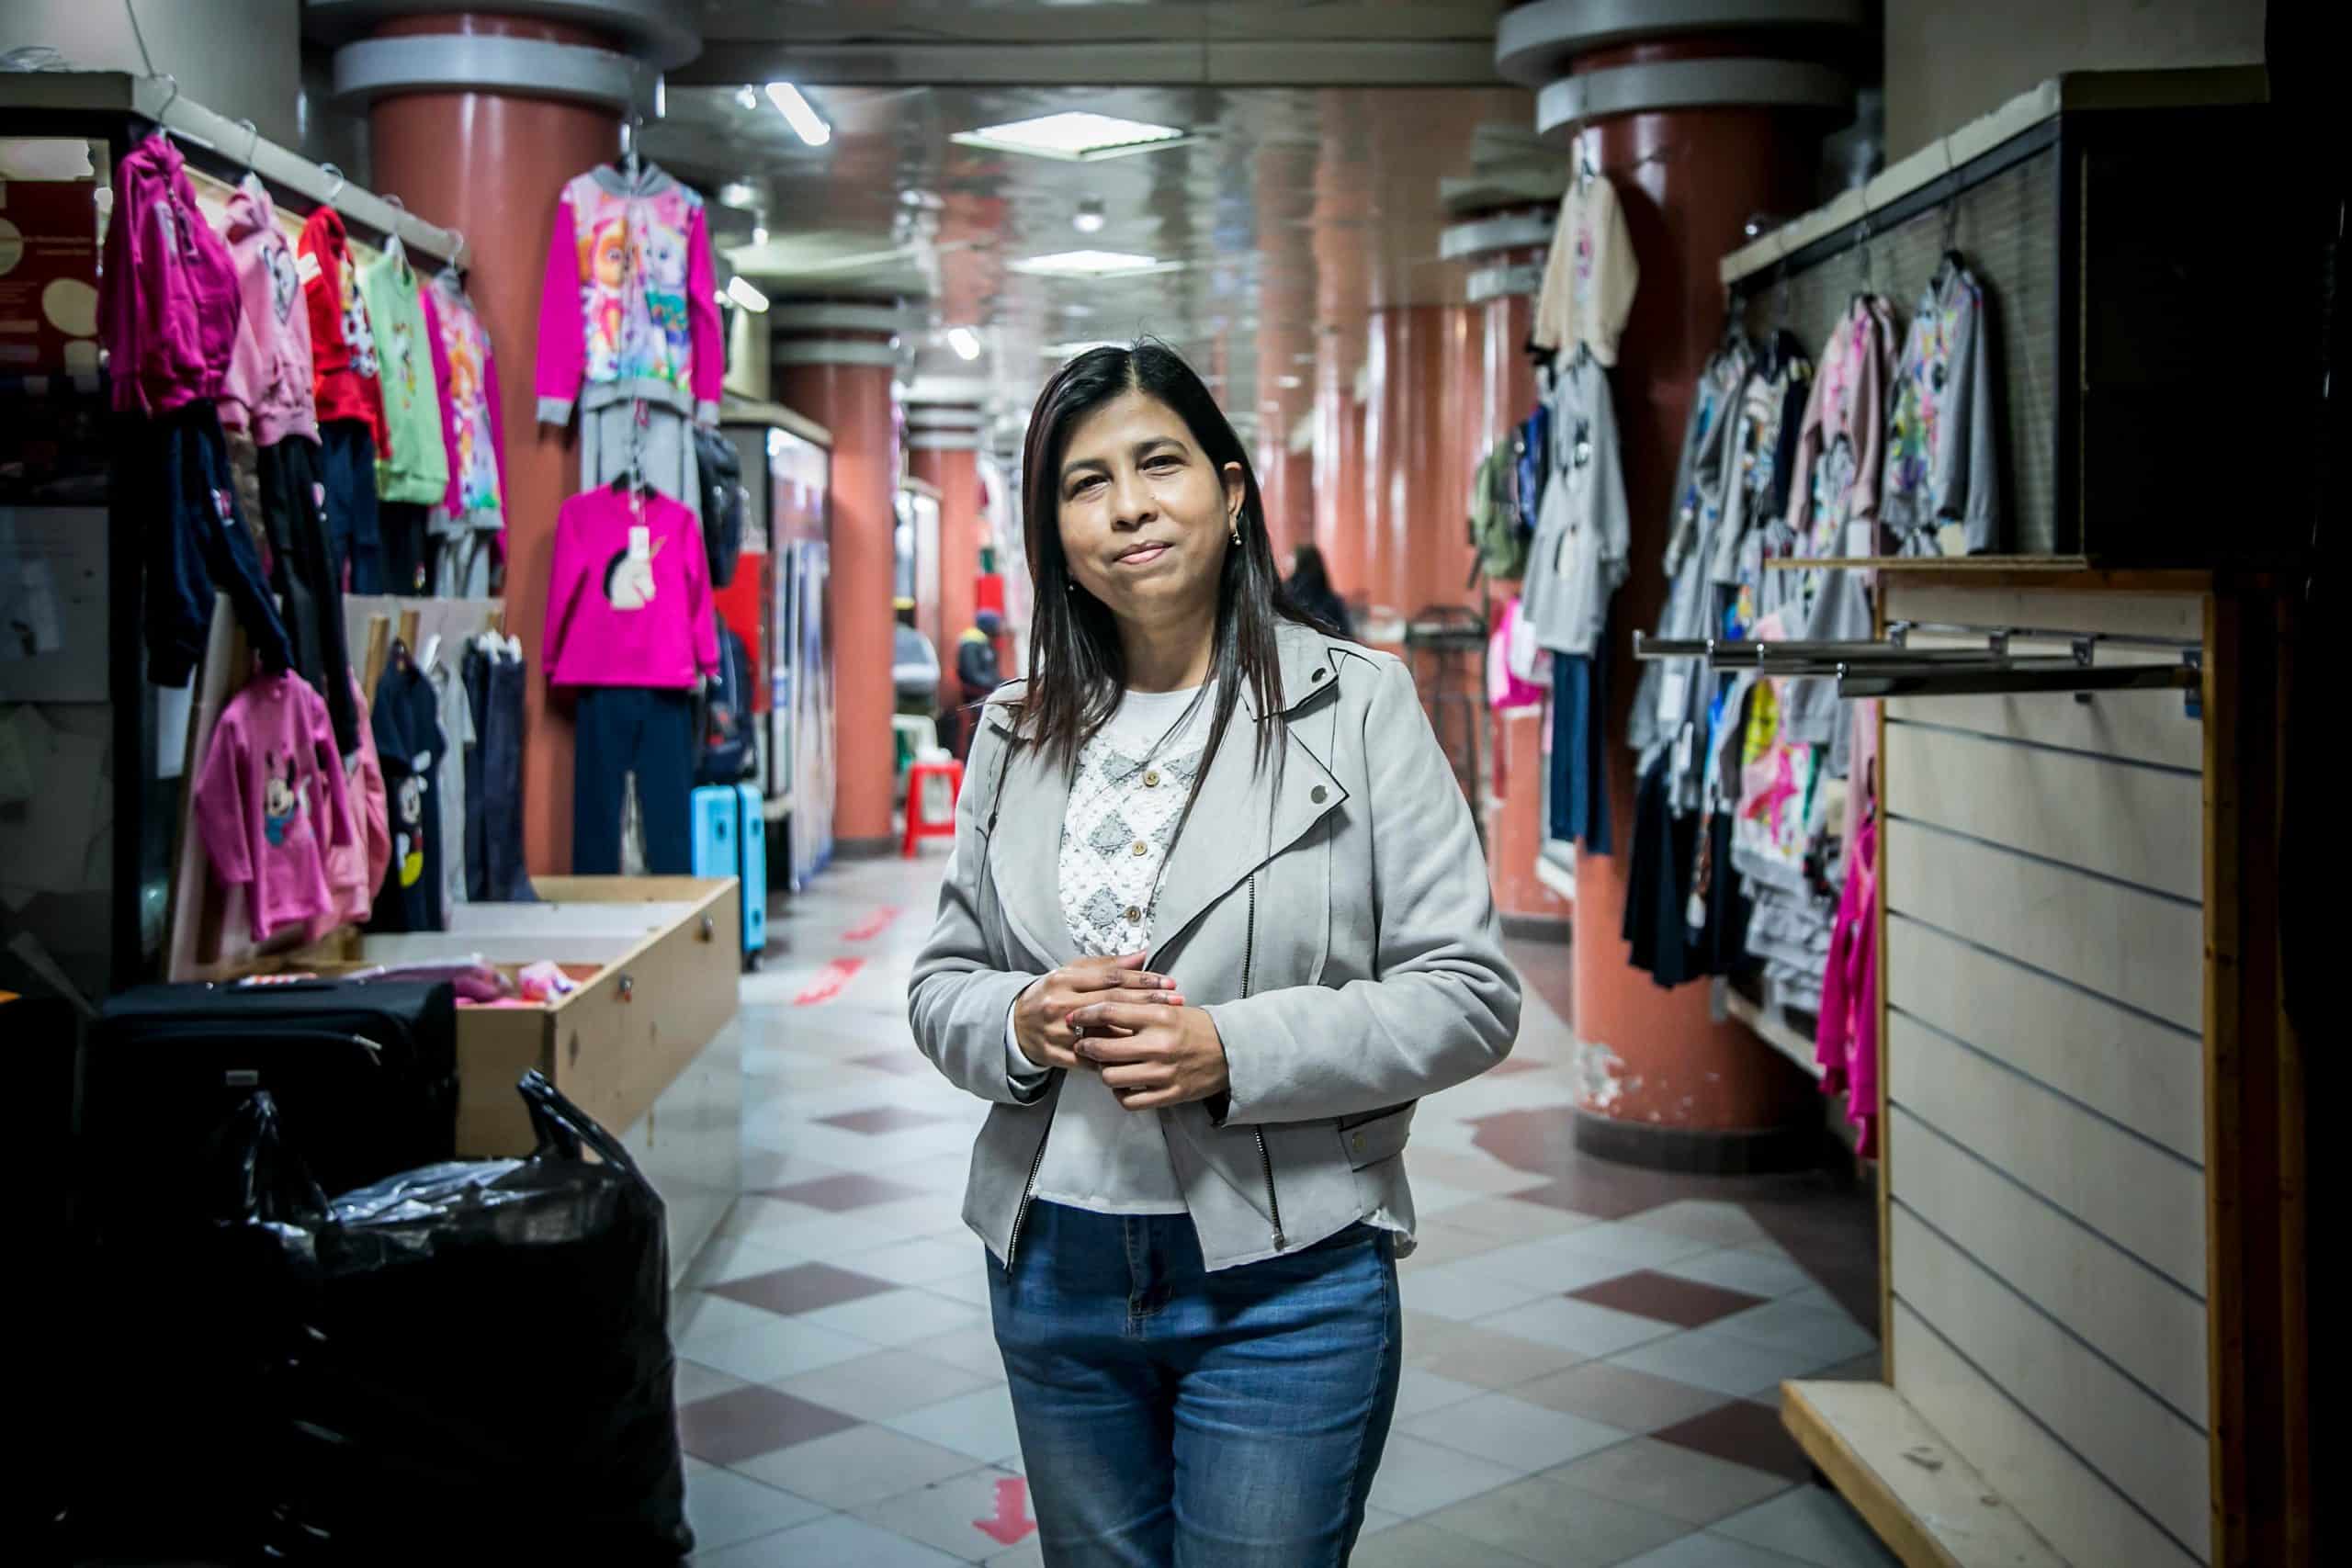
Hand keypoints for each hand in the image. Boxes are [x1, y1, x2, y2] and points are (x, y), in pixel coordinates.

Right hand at [1013, 951, 1182, 1071]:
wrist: (1016, 1024)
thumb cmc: (1051, 993)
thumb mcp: (1072, 972)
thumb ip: (1107, 965)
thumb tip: (1142, 955)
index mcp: (1064, 979)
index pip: (1111, 978)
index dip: (1143, 980)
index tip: (1169, 983)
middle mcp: (1061, 1004)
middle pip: (1113, 1002)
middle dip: (1149, 1001)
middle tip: (1177, 1001)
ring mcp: (1058, 1032)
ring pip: (1105, 1032)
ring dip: (1138, 1031)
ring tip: (1166, 1026)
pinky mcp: (1058, 1055)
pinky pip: (1093, 1059)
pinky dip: (1116, 1056)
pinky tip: (1141, 1055)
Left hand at [1066, 1002, 1229, 1112]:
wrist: (1231, 1051)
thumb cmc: (1195, 1027)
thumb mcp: (1168, 1007)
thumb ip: (1135, 1006)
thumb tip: (1097, 1007)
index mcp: (1160, 1016)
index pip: (1110, 1011)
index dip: (1085, 1014)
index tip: (1073, 1018)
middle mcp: (1160, 1045)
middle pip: (1103, 1048)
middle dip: (1085, 1046)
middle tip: (1082, 1044)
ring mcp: (1164, 1073)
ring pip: (1111, 1077)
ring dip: (1102, 1072)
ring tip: (1105, 1065)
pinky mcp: (1169, 1095)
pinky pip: (1129, 1100)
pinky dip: (1119, 1093)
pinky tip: (1122, 1084)